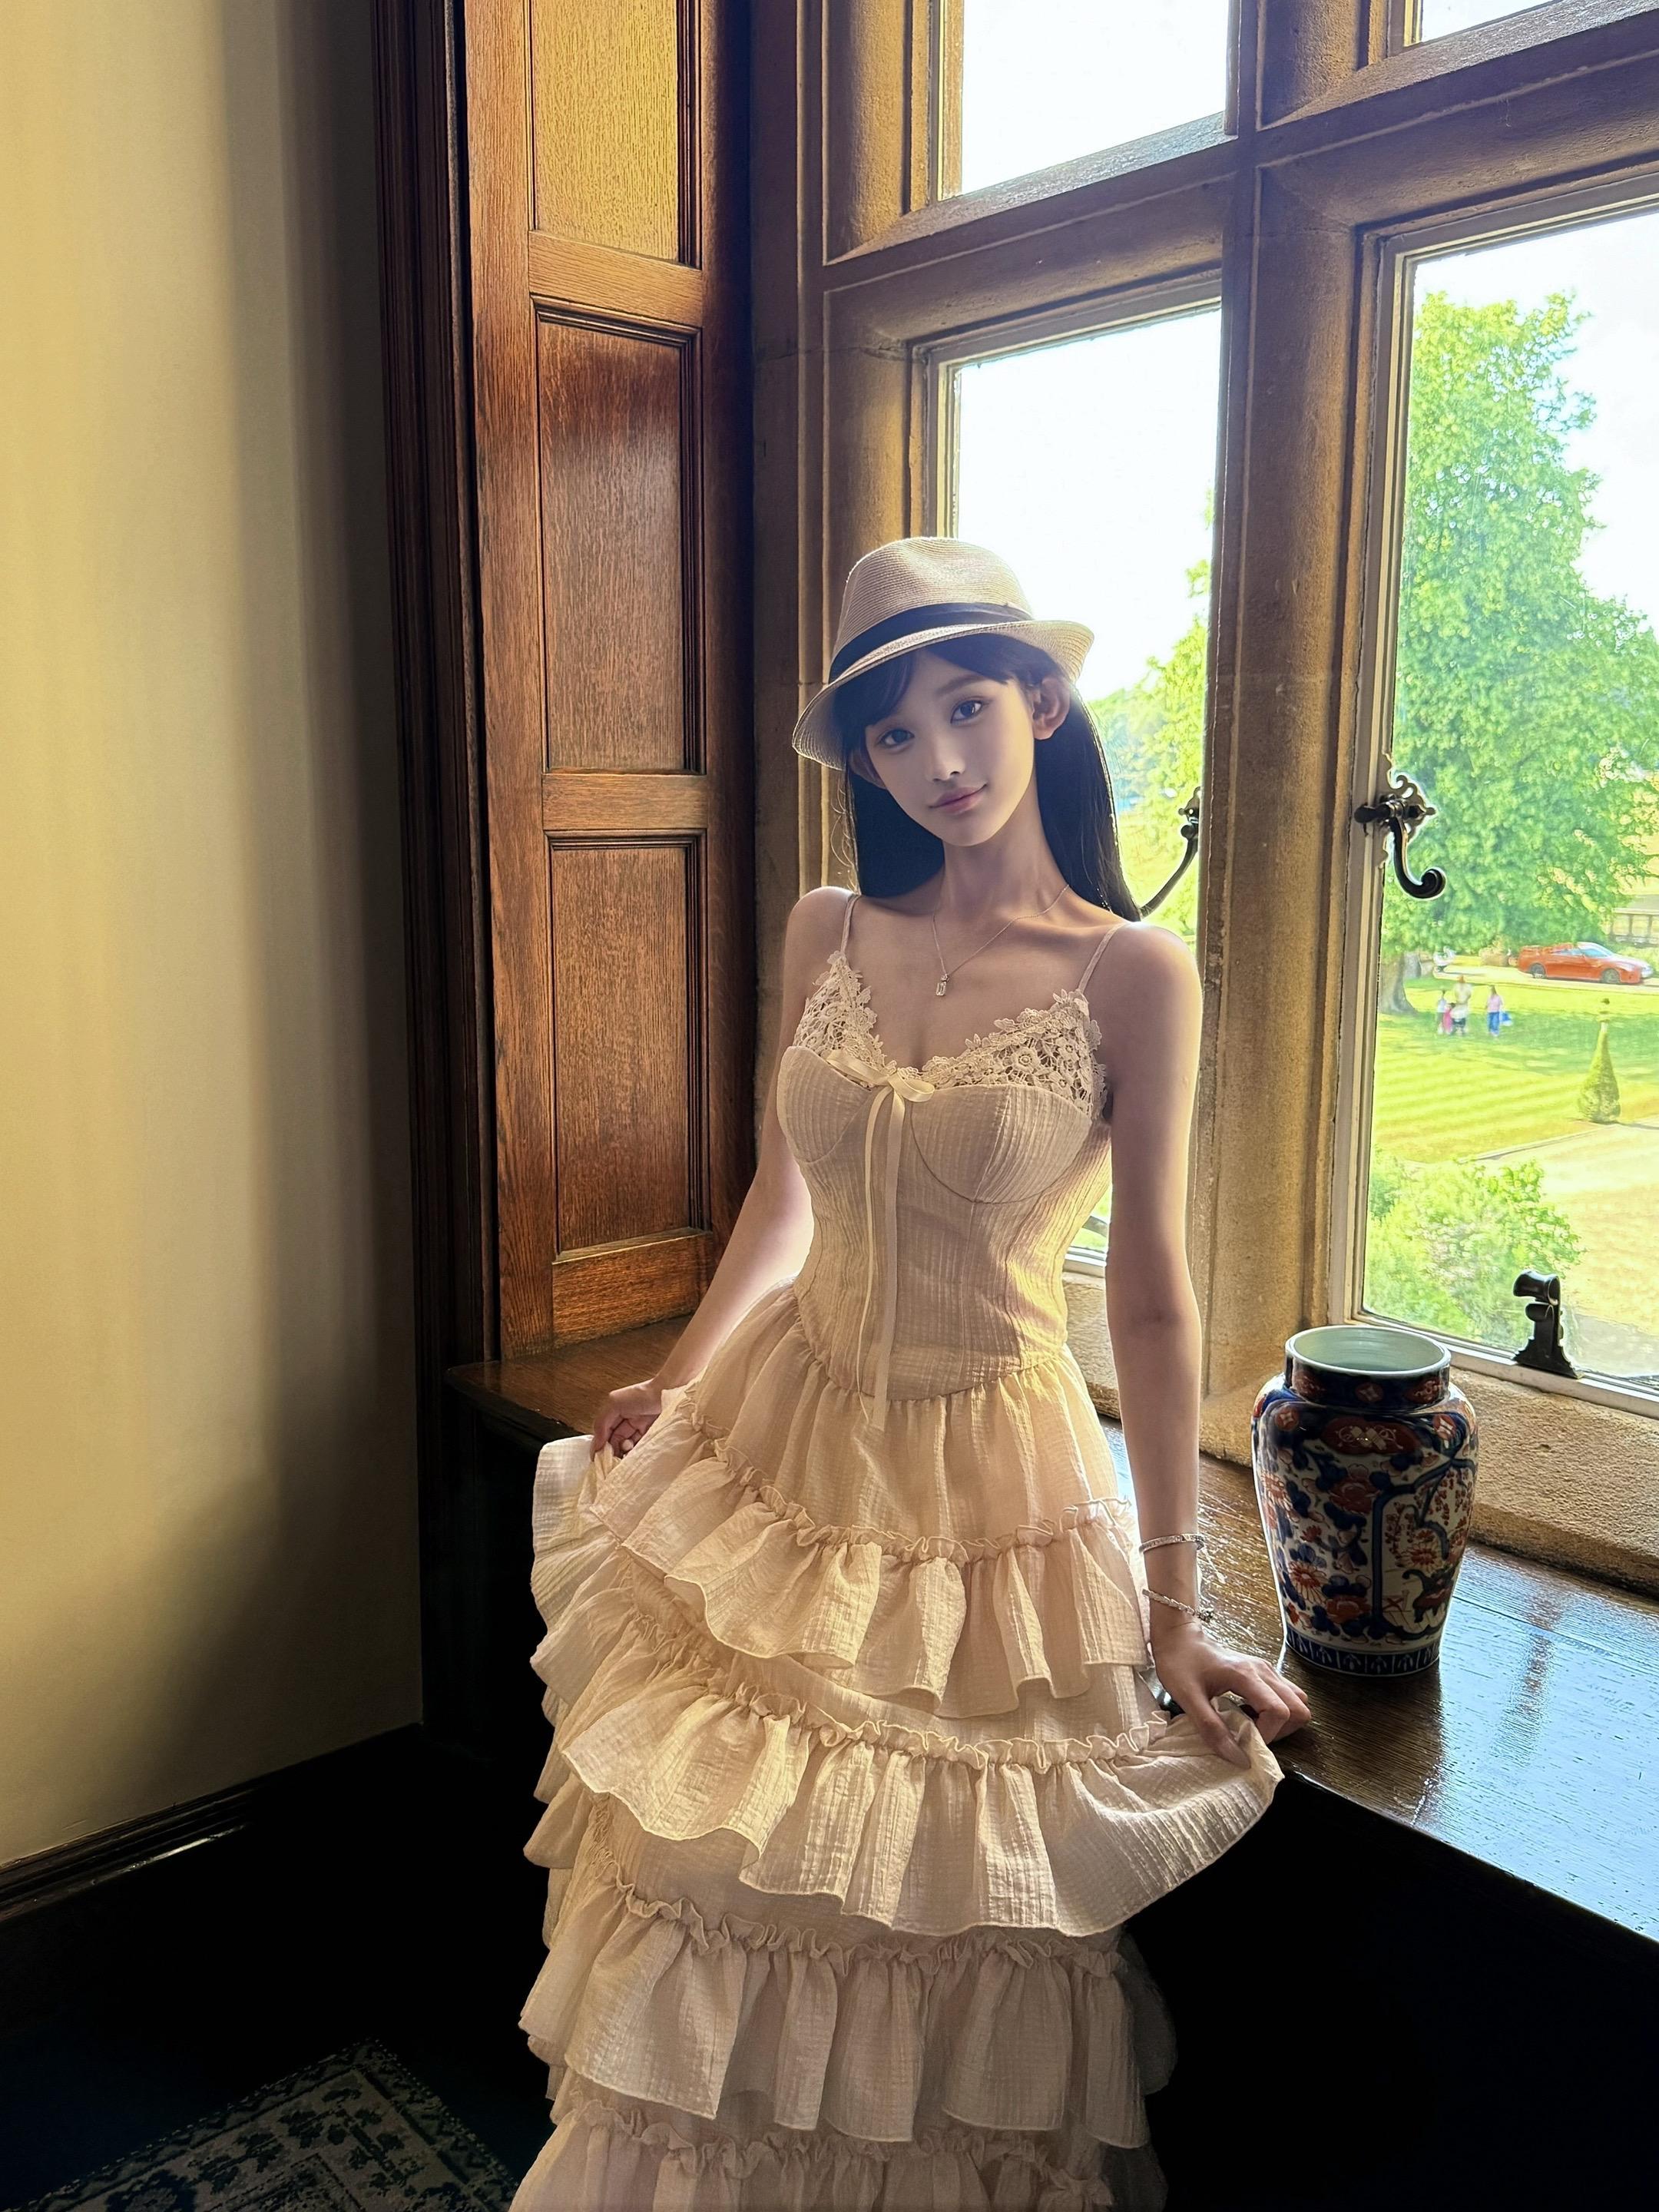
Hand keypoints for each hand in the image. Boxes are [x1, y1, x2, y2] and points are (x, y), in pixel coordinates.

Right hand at [592, 1377, 665, 1459]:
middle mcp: (626, 1421)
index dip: (600, 1445)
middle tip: (611, 1462)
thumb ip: (602, 1422)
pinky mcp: (650, 1435)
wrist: (667, 1394)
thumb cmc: (641, 1395)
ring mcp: (638, 1428)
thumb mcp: (614, 1404)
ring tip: (623, 1457)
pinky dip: (635, 1453)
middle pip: (614, 1441)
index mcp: (615, 1413)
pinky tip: (632, 1456)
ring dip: (623, 1454)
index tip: (598, 1458)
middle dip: (612, 1451)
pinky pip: (639, 1448)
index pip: (603, 1433)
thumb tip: (597, 1443)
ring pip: (626, 1446)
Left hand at [1148, 1615, 1310, 1768]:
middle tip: (1253, 1736)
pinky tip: (1250, 1714)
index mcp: (1246, 1675)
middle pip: (1299, 1707)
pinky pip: (1286, 1696)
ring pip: (1297, 1701)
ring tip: (1253, 1725)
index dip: (1268, 1734)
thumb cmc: (1179, 1663)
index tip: (1245, 1741)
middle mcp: (1263, 1670)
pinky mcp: (1263, 1672)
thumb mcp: (1187, 1699)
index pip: (1280, 1711)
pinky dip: (1276, 1712)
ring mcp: (1266, 1669)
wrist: (1178, 1637)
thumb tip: (1239, 1759)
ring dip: (1282, 1721)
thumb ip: (1212, 1729)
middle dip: (1281, 1731)